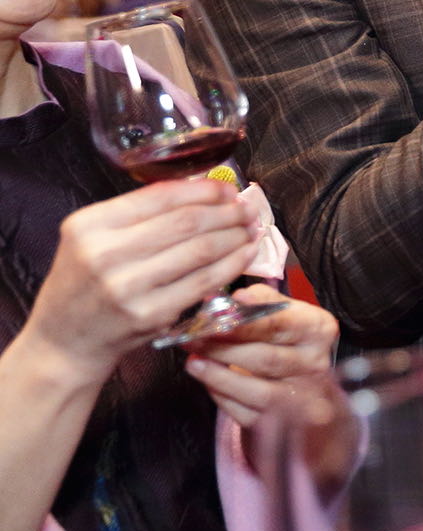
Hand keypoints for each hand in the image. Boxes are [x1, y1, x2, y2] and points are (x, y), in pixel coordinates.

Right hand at [21, 178, 260, 376]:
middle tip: (247, 208)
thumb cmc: (85, 283)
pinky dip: (232, 264)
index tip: (228, 189)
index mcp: (89, 225)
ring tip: (250, 228)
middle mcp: (104, 254)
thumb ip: (139, 213)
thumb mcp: (94, 238)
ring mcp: (127, 287)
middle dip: (226, 212)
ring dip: (234, 236)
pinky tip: (245, 254)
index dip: (204, 190)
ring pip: (200, 250)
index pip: (161, 196)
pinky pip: (203, 282)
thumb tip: (202, 189)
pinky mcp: (150, 314)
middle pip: (187, 222)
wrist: (64, 342)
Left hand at [184, 285, 338, 427]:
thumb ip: (261, 301)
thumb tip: (234, 299)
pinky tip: (207, 380)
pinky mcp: (280, 422)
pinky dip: (221, 396)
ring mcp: (300, 397)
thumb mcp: (284, 313)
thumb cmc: (287, 341)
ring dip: (219, 376)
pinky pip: (246, 412)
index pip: (280, 325)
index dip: (245, 324)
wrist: (302, 384)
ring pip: (257, 391)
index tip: (215, 319)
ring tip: (193, 361)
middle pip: (267, 359)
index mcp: (318, 330)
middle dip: (224, 350)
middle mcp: (315, 364)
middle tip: (193, 339)